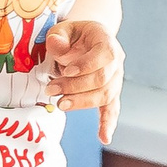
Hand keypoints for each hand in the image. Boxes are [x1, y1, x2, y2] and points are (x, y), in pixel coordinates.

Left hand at [44, 20, 122, 141]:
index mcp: (106, 41)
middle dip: (75, 87)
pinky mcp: (109, 92)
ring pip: (105, 94)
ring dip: (82, 102)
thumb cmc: (71, 35)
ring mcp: (114, 78)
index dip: (86, 65)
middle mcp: (116, 61)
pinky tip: (104, 137)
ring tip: (60, 104)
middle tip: (51, 90)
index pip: (104, 54)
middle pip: (102, 78)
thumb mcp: (62, 29)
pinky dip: (108, 123)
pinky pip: (112, 109)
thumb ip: (58, 36)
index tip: (66, 71)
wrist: (83, 39)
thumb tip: (54, 43)